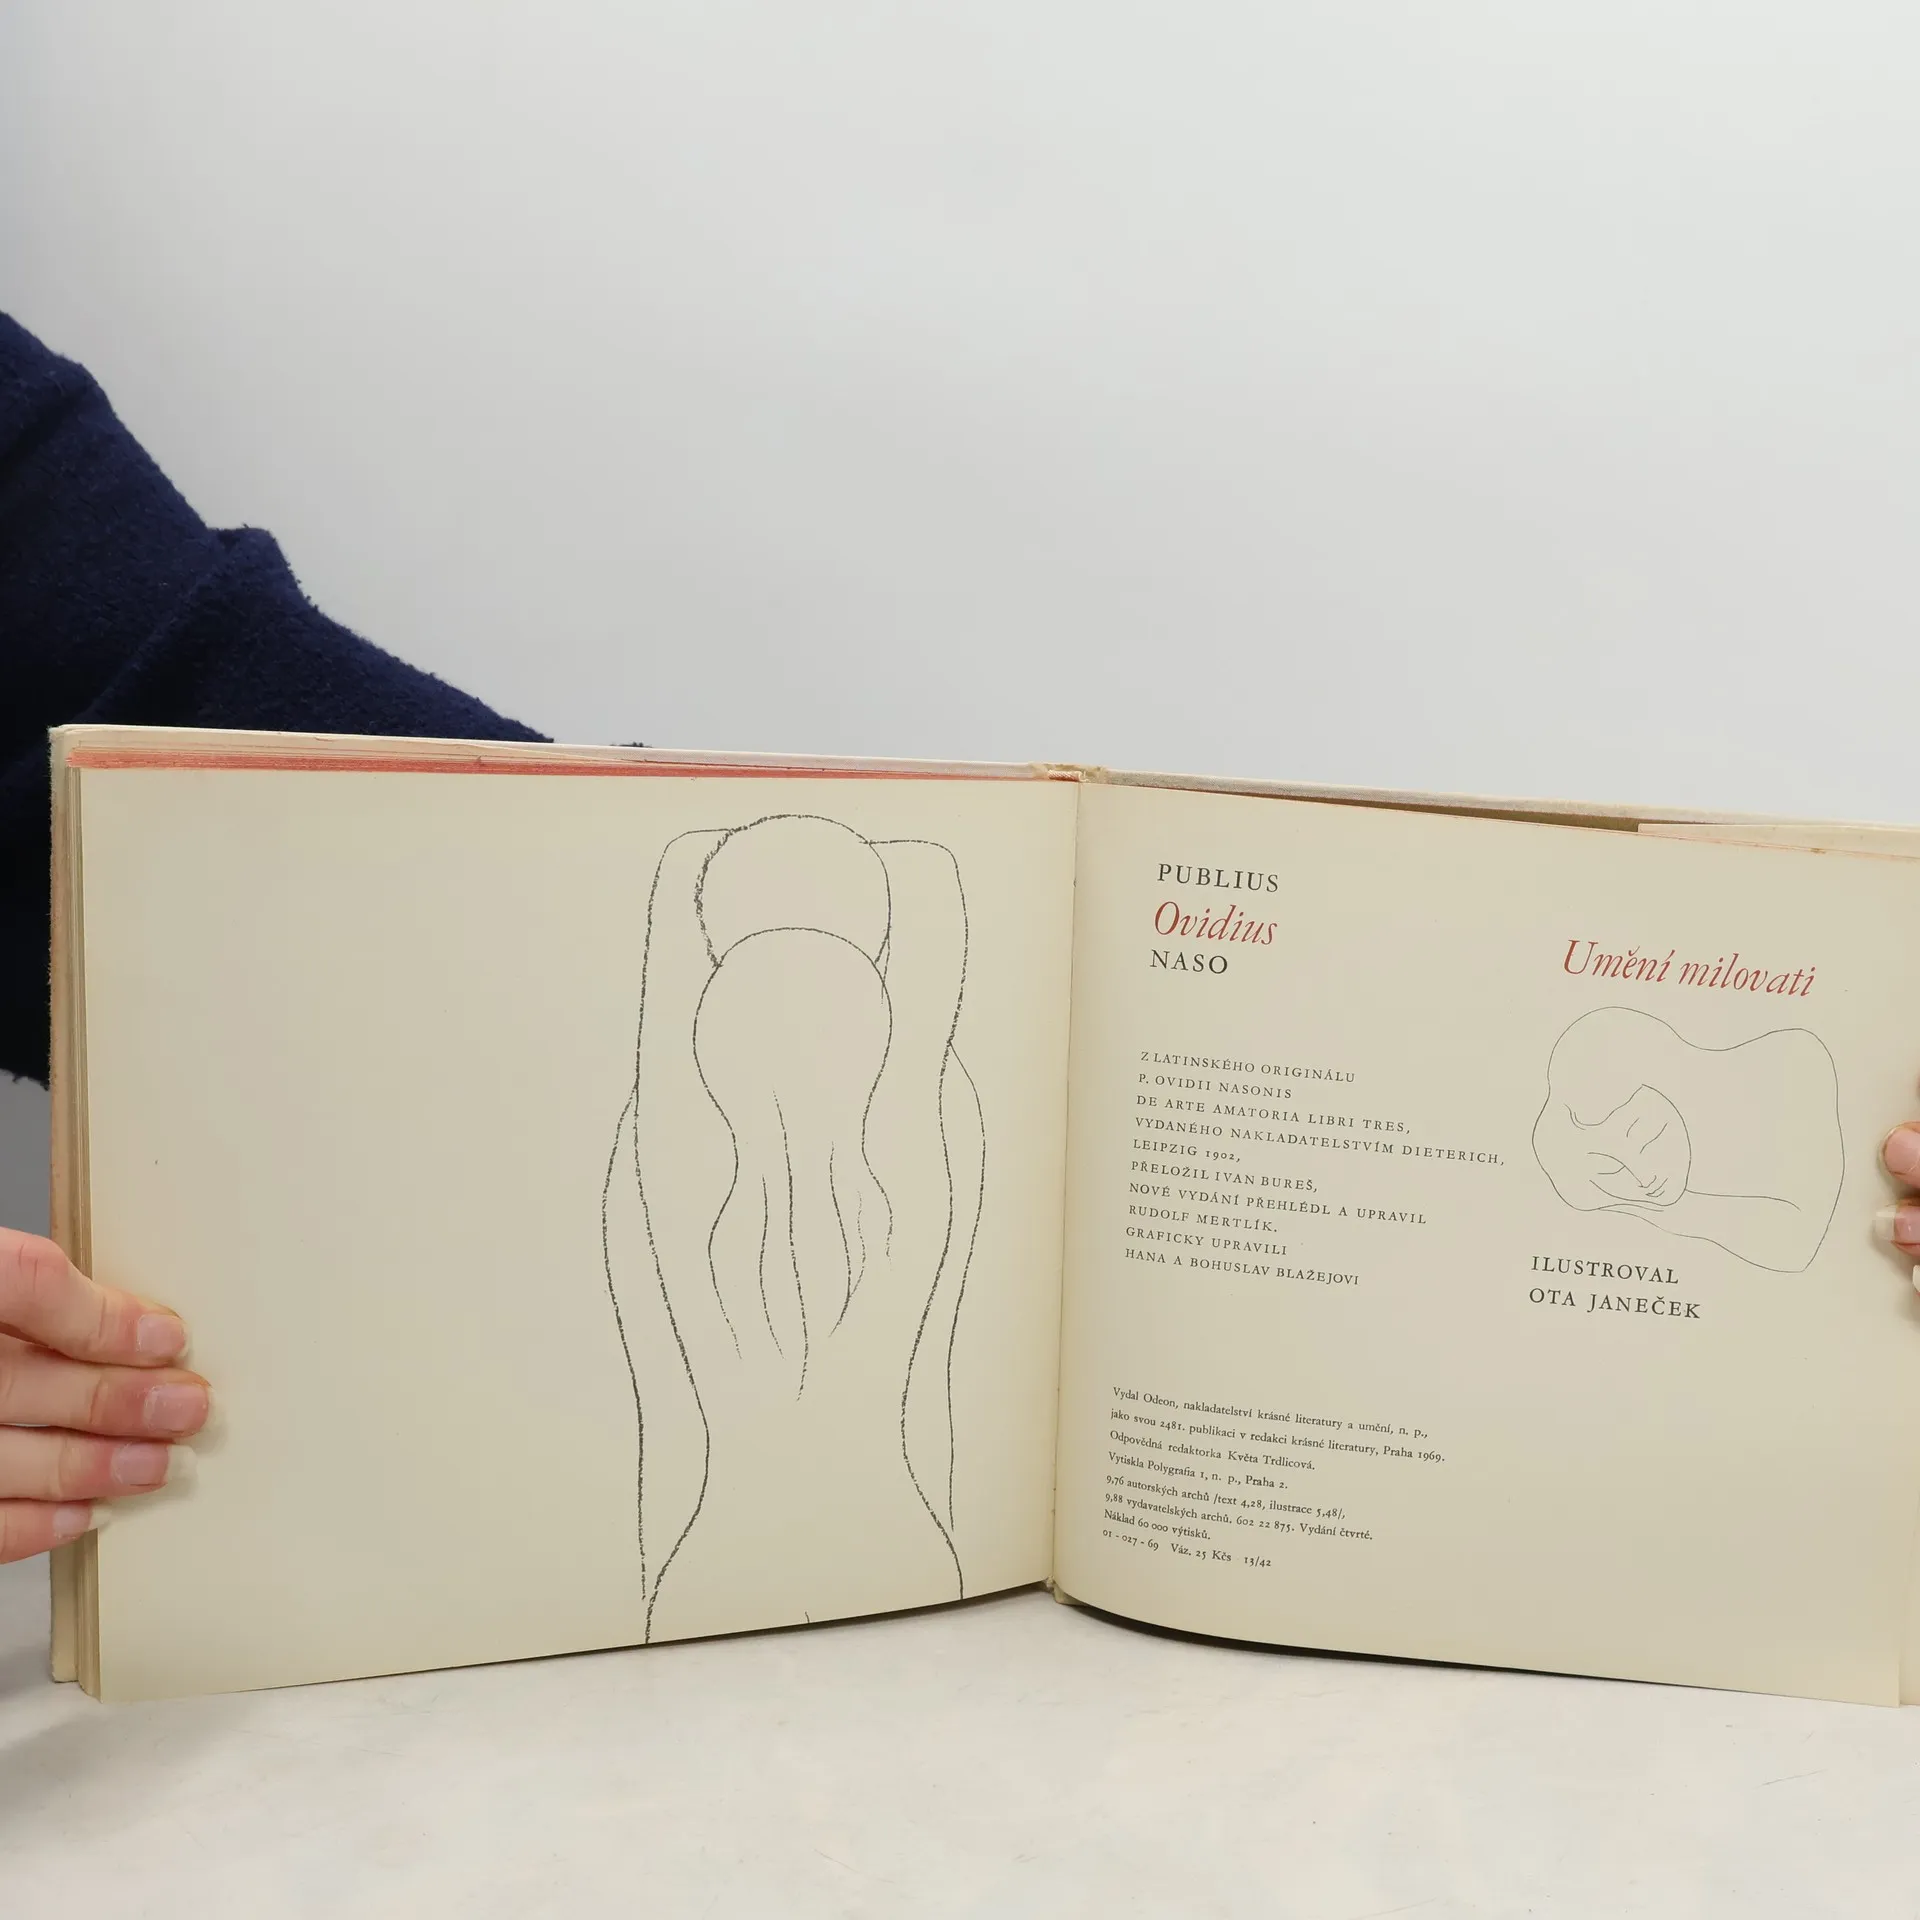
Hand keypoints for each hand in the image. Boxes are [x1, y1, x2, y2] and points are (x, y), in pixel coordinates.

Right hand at [0, 1227, 207, 1563]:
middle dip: (118, 1398)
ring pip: (1, 1456)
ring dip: (90, 1465)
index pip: (21, 1283)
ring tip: (155, 1464)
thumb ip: (18, 1293)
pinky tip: (82, 1515)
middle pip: (22, 1377)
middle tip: (187, 1406)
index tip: (165, 1334)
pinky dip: (29, 1524)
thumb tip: (120, 1322)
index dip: (99, 1314)